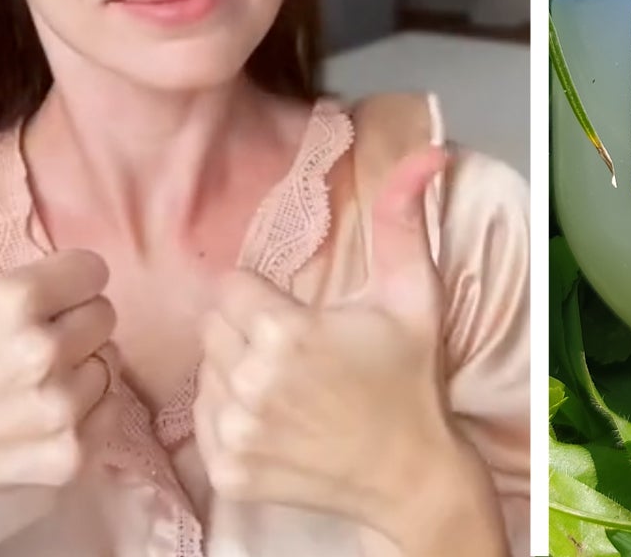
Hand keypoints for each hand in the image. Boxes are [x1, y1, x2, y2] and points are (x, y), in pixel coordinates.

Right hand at [0, 131, 116, 544]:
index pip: (92, 270)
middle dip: (70, 322)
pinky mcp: (69, 455)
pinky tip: (35, 414)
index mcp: (12, 299)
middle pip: (103, 315)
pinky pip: (109, 412)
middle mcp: (41, 353)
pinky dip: (83, 414)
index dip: (63, 281)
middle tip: (23, 341)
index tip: (28, 299)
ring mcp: (57, 409)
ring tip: (26, 378)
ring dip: (77, 368)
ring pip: (108, 363)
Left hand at [195, 145, 495, 552]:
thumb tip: (428, 151)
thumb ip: (404, 219)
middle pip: (212, 328)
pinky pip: (203, 421)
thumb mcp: (413, 295)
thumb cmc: (411, 381)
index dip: (264, 298)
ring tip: (286, 387)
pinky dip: (229, 418)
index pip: (230, 288)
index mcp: (286, 332)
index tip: (297, 317)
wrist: (413, 478)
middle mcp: (252, 383)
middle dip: (246, 331)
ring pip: (205, 373)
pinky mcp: (227, 472)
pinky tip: (274, 420)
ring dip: (235, 372)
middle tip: (293, 352)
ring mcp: (237, 433)